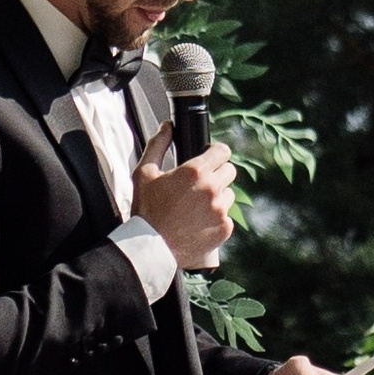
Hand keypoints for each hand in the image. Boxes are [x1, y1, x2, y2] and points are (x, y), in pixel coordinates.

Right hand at [132, 137, 236, 271]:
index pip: (222, 151)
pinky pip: (227, 217)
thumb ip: (157, 145)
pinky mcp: (224, 229)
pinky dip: (216, 218)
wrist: (149, 247)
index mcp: (195, 172)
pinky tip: (198, 222)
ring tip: (196, 206)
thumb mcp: (144, 173)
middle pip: (230, 171)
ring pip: (229, 194)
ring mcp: (220, 210)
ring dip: (218, 197)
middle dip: (217, 174)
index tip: (209, 158)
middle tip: (200, 184)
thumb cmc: (145, 210)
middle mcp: (212, 189)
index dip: (215, 153)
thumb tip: (167, 127)